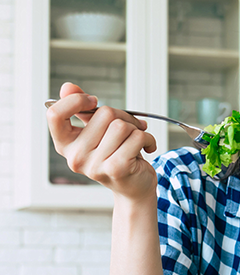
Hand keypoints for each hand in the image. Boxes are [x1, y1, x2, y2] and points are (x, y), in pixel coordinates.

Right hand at [46, 82, 157, 201]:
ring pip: (122, 125)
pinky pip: (136, 137)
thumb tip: (67, 87)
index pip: (55, 114)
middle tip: (130, 128)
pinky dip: (148, 139)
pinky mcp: (116, 168)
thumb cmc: (116, 156)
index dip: (75, 101)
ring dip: (137, 129)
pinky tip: (147, 148)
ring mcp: (95, 165)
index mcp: (66, 145)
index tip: (92, 101)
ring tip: (136, 141)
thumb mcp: (97, 132)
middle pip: (103, 113)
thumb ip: (82, 110)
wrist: (134, 187)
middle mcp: (76, 157)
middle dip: (123, 116)